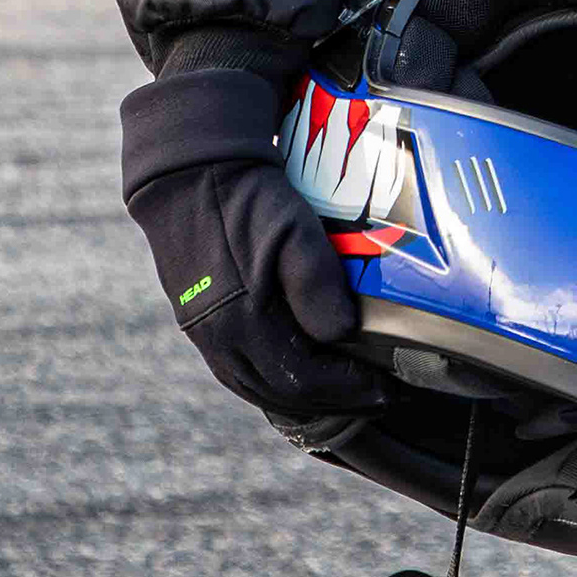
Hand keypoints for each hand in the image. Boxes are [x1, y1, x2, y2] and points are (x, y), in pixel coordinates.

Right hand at [122, 66, 380, 416]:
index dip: (349, 388)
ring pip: (256, 388)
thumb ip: (316, 284)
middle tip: (374, 397)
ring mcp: (205, 334)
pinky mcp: (199, 322)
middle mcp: (219, 339)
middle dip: (332, 401)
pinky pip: (239, 371)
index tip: (386, 387)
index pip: (305, 380)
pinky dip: (273, 383)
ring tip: (341, 394)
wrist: (190, 175)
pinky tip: (295, 376)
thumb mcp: (292, 231)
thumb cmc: (247, 200)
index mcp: (243, 323)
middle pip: (281, 394)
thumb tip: (341, 335)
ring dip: (302, 398)